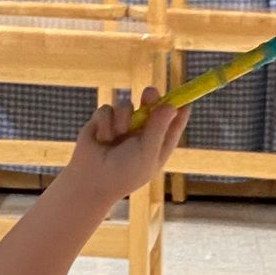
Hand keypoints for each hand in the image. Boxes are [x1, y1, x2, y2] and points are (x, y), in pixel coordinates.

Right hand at [64, 91, 185, 208]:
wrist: (91, 180)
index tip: (184, 97)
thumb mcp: (147, 152)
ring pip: (126, 106)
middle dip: (151, 98)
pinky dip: (105, 122)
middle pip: (151, 106)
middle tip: (149, 94)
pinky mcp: (104, 123)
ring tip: (115, 137)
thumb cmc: (124, 172)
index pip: (173, 123)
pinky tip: (101, 138)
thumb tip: (172, 107)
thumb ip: (159, 128)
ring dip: (121, 119)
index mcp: (157, 144)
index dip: (180, 109)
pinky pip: (107, 109)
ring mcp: (122, 127)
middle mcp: (142, 134)